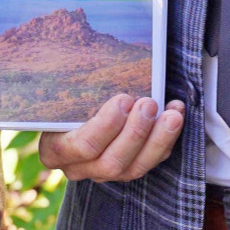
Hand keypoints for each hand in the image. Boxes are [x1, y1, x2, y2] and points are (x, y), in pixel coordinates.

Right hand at [39, 93, 185, 180]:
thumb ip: (70, 86)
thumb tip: (84, 56)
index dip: (105, 126)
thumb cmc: (62, 100)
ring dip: (157, 140)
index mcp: (54, 150)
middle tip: (149, 103)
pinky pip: (149, 162)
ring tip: (172, 114)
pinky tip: (176, 114)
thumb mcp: (54, 94)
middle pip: (111, 162)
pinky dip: (166, 140)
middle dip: (136, 132)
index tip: (123, 99)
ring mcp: (103, 173)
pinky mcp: (126, 170)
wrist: (68, 115)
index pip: (82, 146)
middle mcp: (78, 168)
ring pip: (134, 168)